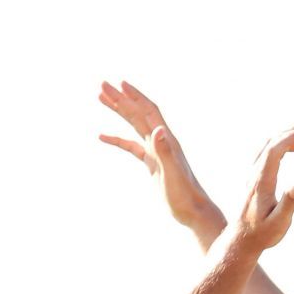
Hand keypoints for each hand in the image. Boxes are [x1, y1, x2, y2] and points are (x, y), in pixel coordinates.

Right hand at [97, 81, 224, 233]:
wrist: (192, 210)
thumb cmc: (183, 194)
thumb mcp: (172, 172)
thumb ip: (165, 150)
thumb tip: (156, 129)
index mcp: (165, 139)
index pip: (147, 111)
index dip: (134, 96)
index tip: (119, 83)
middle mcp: (161, 141)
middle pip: (138, 113)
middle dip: (120, 99)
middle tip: (102, 85)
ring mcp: (155, 151)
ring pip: (134, 125)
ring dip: (119, 111)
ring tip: (102, 99)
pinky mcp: (151, 163)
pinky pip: (131, 146)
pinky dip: (117, 139)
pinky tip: (103, 136)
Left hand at [229, 124, 293, 255]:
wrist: (242, 239)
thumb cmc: (262, 234)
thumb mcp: (278, 224)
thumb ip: (288, 206)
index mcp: (261, 181)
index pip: (274, 150)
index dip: (291, 138)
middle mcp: (255, 174)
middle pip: (272, 142)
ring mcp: (253, 174)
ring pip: (268, 144)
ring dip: (288, 135)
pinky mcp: (255, 177)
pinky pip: (268, 152)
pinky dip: (283, 144)